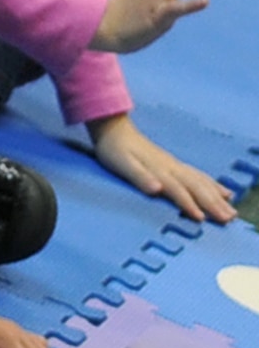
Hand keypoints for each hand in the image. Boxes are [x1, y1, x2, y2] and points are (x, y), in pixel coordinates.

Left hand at [89, 112, 235, 222]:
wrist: (114, 128)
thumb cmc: (114, 150)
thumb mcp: (122, 164)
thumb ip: (140, 177)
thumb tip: (158, 188)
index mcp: (160, 170)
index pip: (178, 190)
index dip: (189, 205)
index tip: (202, 219)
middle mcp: (172, 168)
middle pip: (197, 187)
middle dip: (213, 203)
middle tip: (230, 219)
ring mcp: (174, 165)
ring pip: (201, 182)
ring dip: (217, 196)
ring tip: (232, 209)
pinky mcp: (174, 164)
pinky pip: (199, 176)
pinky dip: (212, 185)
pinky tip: (222, 191)